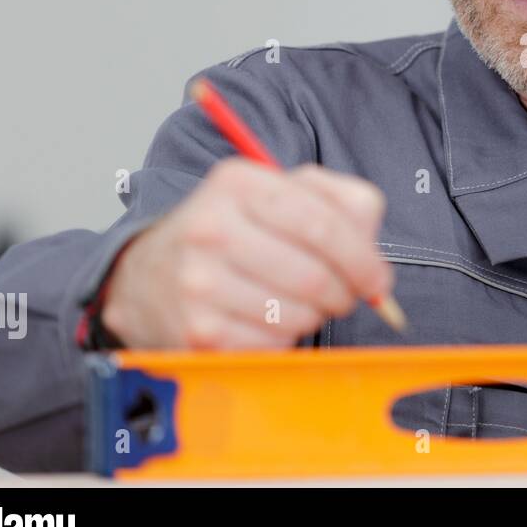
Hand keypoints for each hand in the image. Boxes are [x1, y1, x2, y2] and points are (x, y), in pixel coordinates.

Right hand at [101, 160, 389, 348]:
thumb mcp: (285, 192)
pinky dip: (285, 337)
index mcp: (239, 182)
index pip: (322, 224)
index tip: (378, 280)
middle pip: (315, 275)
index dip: (363, 259)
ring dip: (314, 315)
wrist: (149, 274)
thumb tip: (374, 262)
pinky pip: (273, 343)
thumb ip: (345, 205)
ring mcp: (198, 281)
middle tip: (344, 295)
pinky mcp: (196, 330)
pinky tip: (267, 319)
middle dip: (345, 292)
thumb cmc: (234, 230)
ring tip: (298, 301)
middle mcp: (211, 227)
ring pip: (298, 313)